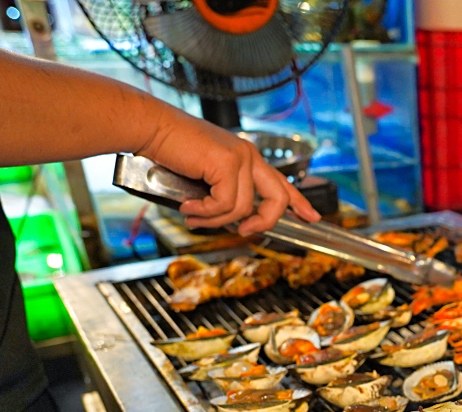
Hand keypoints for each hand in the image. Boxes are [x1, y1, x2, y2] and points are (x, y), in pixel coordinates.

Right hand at [139, 108, 319, 235]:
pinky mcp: (226, 163)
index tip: (312, 217)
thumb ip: (222, 193)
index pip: (281, 183)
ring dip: (215, 220)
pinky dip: (206, 212)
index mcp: (247, 157)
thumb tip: (232, 222)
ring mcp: (240, 158)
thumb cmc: (169, 151)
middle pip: (278, 199)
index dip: (299, 202)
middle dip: (263, 222)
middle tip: (242, 232)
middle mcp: (249, 155)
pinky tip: (188, 206)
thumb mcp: (204, 176)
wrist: (149, 128)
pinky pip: (225, 204)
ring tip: (193, 215)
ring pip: (243, 209)